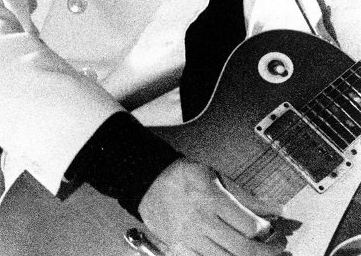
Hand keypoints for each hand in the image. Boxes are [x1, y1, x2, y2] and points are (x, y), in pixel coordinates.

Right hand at [138, 159, 285, 255]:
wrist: (146, 181)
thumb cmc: (183, 176)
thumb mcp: (216, 177)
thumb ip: (247, 197)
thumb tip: (279, 209)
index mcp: (210, 198)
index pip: (250, 226)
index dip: (269, 232)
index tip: (274, 231)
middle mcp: (199, 220)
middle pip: (243, 249)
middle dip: (267, 254)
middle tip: (279, 251)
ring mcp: (188, 237)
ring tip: (258, 255)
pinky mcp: (178, 248)